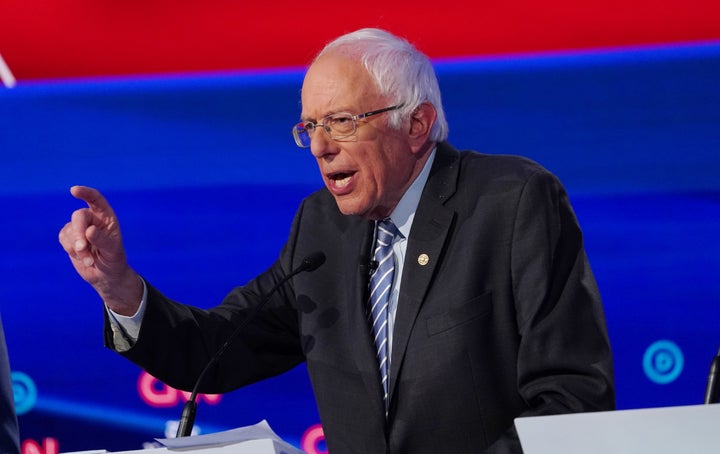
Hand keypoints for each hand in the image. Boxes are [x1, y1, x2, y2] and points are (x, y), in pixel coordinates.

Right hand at [59, 186, 142, 314]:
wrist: (105, 275)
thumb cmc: (113, 260)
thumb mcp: (112, 251)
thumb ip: (102, 240)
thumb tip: (89, 230)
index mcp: (107, 217)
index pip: (96, 199)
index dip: (86, 193)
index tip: (74, 190)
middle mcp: (93, 219)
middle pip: (79, 216)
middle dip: (78, 232)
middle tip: (82, 248)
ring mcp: (79, 227)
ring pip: (70, 230)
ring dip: (77, 247)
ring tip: (90, 259)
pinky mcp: (69, 237)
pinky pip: (64, 238)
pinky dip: (71, 249)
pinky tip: (82, 257)